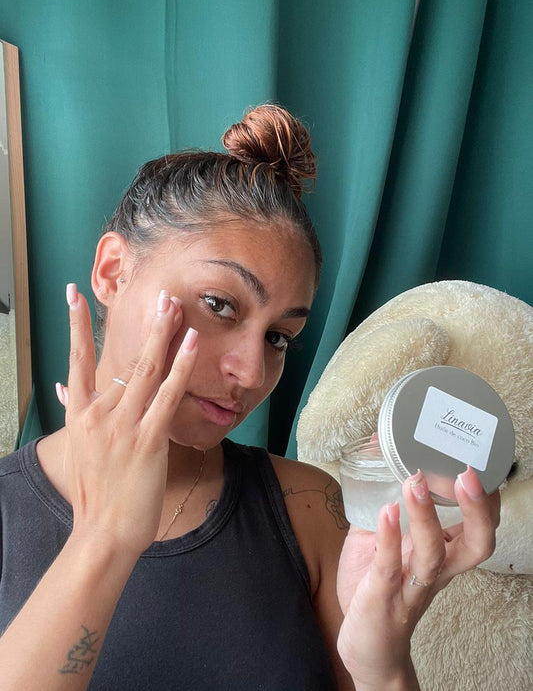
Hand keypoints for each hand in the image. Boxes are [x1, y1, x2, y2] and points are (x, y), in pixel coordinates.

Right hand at [61, 284, 196, 556]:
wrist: (103, 533)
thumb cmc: (96, 494)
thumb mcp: (79, 450)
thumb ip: (77, 414)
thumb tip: (64, 389)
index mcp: (80, 415)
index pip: (76, 361)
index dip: (75, 326)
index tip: (73, 295)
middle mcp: (100, 414)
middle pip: (125, 359)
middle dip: (147, 325)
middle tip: (161, 294)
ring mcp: (124, 426)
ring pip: (146, 370)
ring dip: (163, 335)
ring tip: (175, 306)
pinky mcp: (148, 440)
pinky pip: (167, 396)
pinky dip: (180, 367)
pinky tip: (191, 344)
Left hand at [336, 468, 499, 688]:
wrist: (367, 646)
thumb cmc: (379, 585)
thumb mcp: (385, 537)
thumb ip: (383, 499)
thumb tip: (377, 447)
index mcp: (444, 554)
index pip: (480, 527)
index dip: (487, 499)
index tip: (480, 462)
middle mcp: (437, 570)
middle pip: (477, 544)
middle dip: (478, 510)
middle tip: (468, 473)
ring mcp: (412, 585)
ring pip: (433, 554)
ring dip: (427, 516)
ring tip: (415, 481)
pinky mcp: (384, 597)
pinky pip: (390, 567)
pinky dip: (389, 539)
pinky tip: (386, 512)